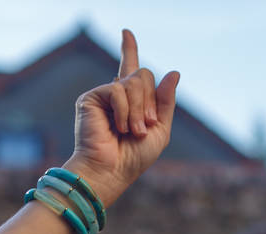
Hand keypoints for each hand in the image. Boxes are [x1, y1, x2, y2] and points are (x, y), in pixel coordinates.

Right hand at [66, 30, 178, 205]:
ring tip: (132, 132)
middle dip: (150, 103)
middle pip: (144, 76)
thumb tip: (174, 72)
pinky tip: (119, 127)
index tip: (126, 32)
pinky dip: (124, 110)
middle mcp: (117, 95)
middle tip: (144, 128)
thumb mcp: (160, 129)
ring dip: (139, 110)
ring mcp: (104, 95)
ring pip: (134, 81)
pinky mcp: (92, 97)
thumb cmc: (134, 158)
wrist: (112, 171)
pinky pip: (118, 89)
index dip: (129, 49)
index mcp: (132, 102)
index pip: (132, 70)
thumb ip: (166, 102)